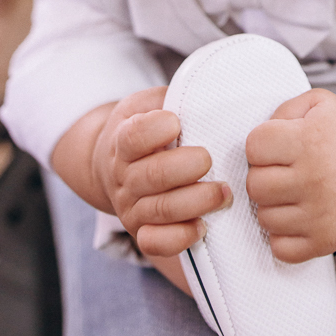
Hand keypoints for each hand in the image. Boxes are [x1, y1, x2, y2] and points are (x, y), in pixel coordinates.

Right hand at [91, 88, 230, 256]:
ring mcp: (131, 207)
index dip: (155, 130)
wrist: (113, 165)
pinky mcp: (141, 232)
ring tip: (223, 192)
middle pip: (152, 176)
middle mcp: (123, 177)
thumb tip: (209, 91)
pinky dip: (180, 237)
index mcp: (123, 141)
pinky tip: (203, 225)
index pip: (133, 137)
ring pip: (160, 210)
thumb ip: (171, 97)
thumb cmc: (144, 129)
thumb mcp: (149, 104)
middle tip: (209, 159)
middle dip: (186, 168)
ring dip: (196, 202)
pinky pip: (156, 243)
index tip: (176, 123)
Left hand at [245, 88, 335, 263]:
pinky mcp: (325, 241)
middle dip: (264, 175)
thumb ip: (282, 111)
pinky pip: (279, 247)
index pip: (254, 147)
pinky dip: (283, 235)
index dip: (262, 144)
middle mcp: (317, 179)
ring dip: (273, 205)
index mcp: (311, 141)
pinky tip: (298, 216)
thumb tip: (258, 143)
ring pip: (263, 218)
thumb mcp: (316, 103)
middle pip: (254, 186)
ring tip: (294, 192)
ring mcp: (321, 215)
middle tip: (286, 170)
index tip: (280, 145)